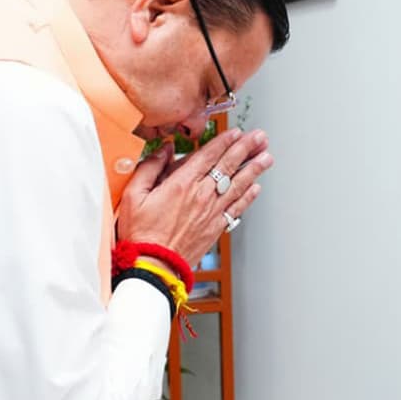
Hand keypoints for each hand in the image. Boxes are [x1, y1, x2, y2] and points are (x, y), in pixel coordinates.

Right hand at [118, 128, 272, 265]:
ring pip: (238, 185)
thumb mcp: (133, 195)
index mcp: (181, 184)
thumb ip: (149, 168)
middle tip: (261, 137)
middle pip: (229, 166)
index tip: (236, 132)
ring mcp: (211, 212)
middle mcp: (201, 196)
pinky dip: (248, 196)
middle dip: (247, 148)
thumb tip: (165, 150)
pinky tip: (256, 188)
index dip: (224, 141)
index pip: (208, 155)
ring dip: (254, 169)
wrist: (154, 267)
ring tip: (267, 157)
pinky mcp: (215, 228)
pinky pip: (237, 208)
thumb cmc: (141, 234)